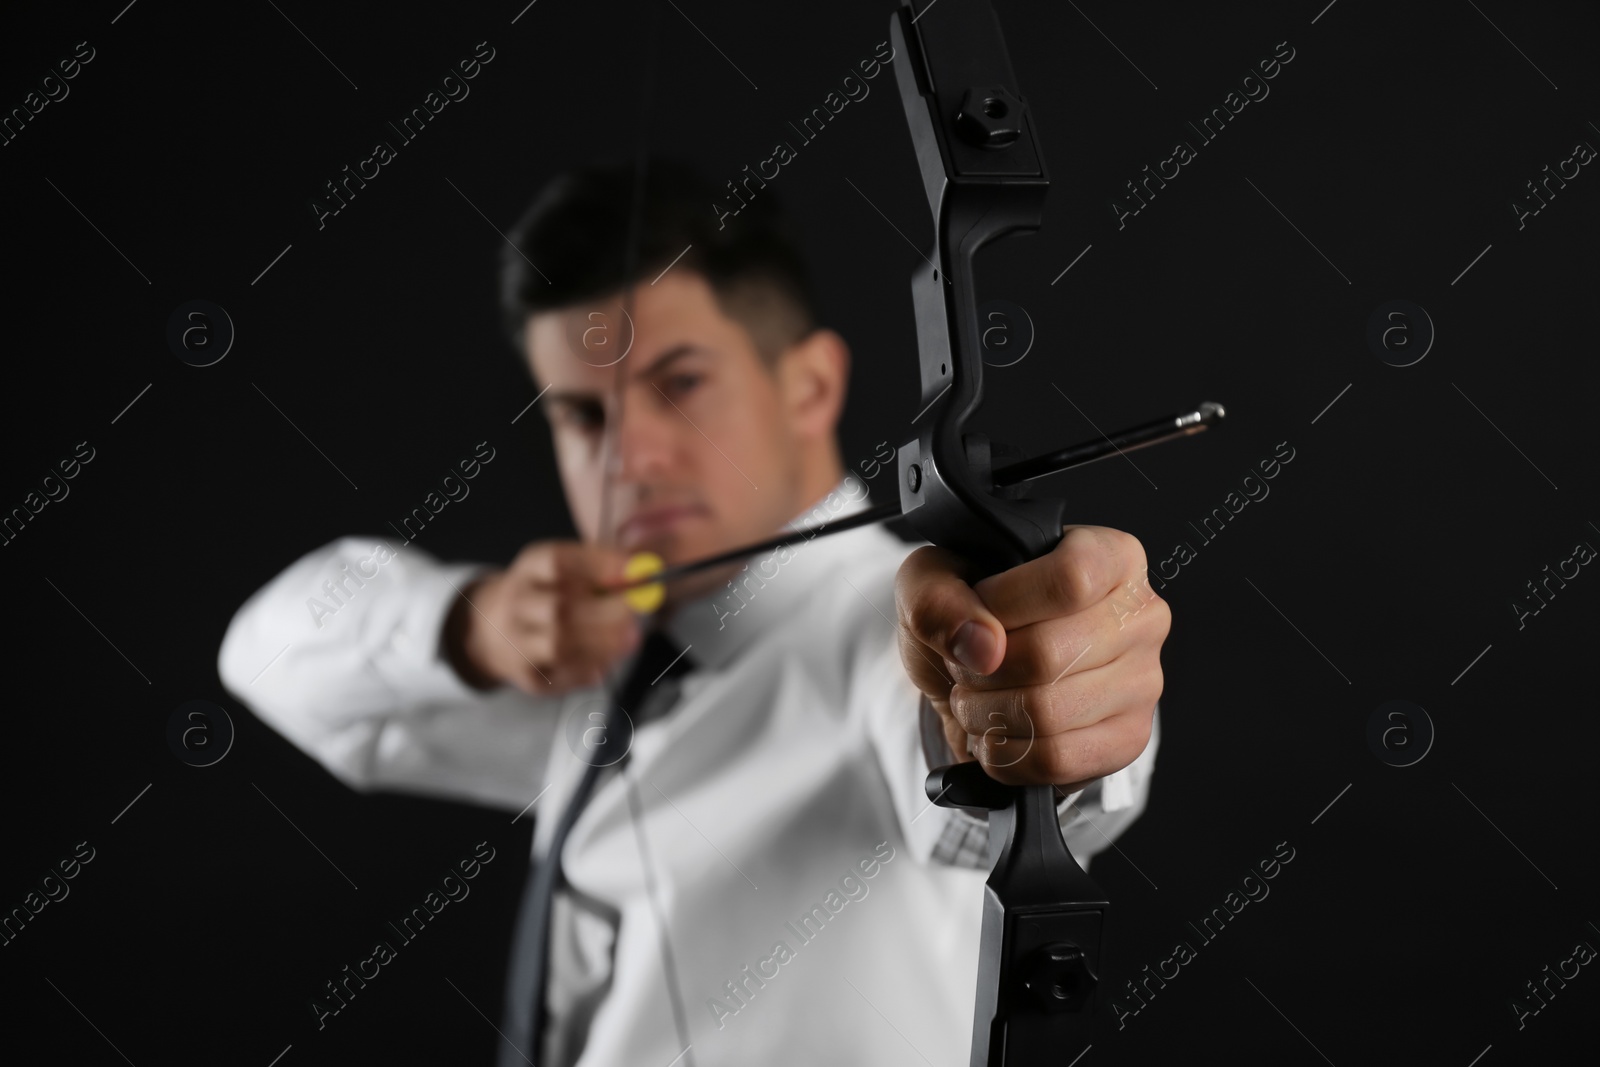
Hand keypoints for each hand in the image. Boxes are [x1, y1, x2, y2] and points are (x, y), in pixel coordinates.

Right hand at [443, 541, 641, 693]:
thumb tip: (643, 573)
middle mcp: (517, 602)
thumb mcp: (565, 569)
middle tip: (636, 610)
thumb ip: (601, 569)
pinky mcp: (525, 675)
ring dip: (602, 643)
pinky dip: (587, 670)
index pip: (558, 561)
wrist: (493, 628)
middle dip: (606, 611)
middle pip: (558, 608)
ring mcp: (517, 640)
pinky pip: (559, 676)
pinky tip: (605, 662)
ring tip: (631, 638)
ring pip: (558, 644)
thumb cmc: (545, 593)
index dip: (599, 565)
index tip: (635, 570)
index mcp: (530, 567)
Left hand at [895, 525, 1167, 789]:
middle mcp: (1140, 616)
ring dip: (986, 714)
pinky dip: (1006, 754)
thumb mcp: (931, 585)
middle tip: (966, 667)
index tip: (976, 618)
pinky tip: (999, 731)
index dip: (1005, 605)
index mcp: (1111, 557)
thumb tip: (982, 646)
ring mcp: (1143, 682)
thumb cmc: (968, 618)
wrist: (977, 680)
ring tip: (978, 698)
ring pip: (1047, 713)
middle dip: (981, 671)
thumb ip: (937, 599)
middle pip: (1049, 654)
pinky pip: (1056, 760)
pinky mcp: (1128, 739)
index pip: (1071, 579)